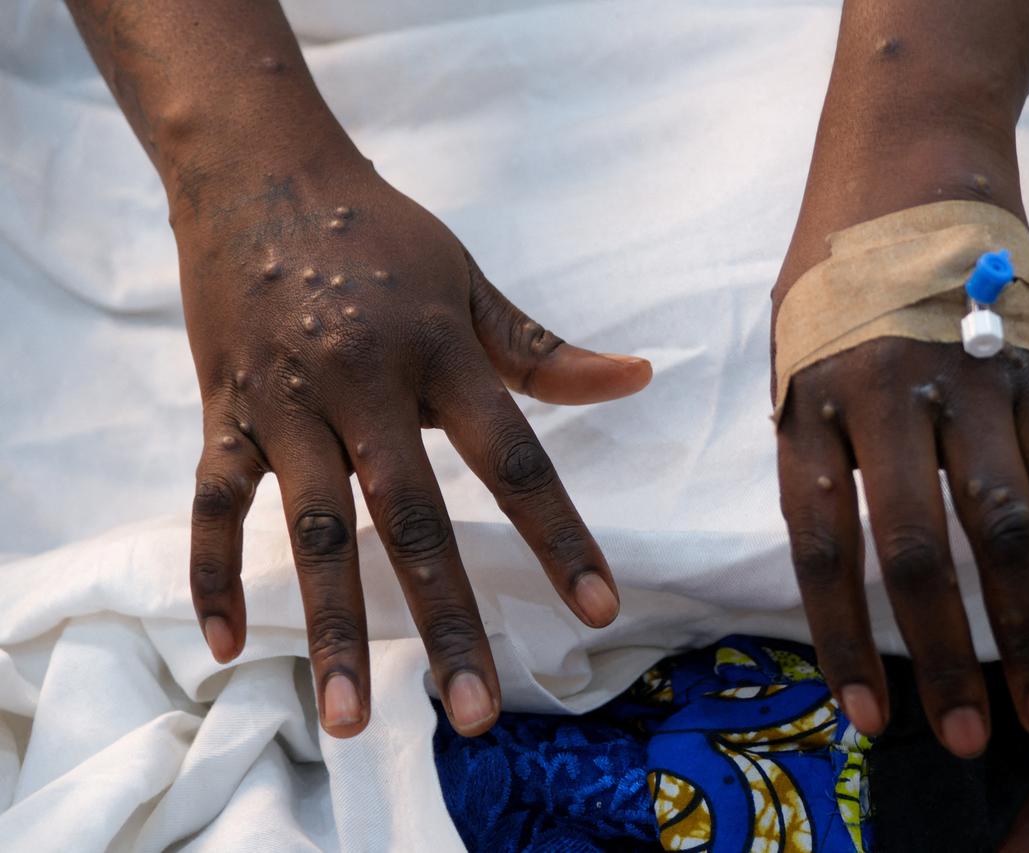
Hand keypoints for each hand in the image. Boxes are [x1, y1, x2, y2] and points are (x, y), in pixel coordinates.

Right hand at [181, 161, 650, 736]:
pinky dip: (211, 573)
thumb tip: (638, 377)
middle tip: (477, 710)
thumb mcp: (471, 282)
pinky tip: (229, 647)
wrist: (260, 170)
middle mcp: (365, 384)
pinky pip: (213, 502)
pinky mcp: (224, 410)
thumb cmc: (382, 233)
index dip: (562, 538)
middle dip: (447, 616)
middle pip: (412, 516)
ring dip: (332, 626)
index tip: (599, 612)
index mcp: (440, 354)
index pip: (516, 461)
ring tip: (349, 716)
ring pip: (310, 529)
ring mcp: (287, 402)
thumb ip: (545, 351)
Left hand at [775, 297, 1028, 757]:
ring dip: (1028, 628)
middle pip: (917, 553)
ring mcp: (966, 378)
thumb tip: (835, 545)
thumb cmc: (834, 263)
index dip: (844, 640)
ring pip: (1005, 526)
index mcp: (807, 399)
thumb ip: (807, 437)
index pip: (820, 545)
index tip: (867, 714)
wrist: (909, 148)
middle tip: (966, 738)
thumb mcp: (788, 345)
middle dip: (945, 657)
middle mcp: (885, 397)